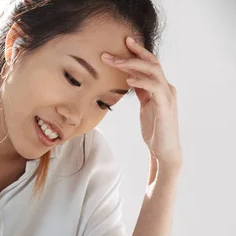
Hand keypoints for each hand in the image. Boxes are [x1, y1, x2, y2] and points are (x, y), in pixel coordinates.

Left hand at [102, 37, 181, 169]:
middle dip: (132, 54)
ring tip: (116, 62)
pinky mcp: (165, 106)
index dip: (136, 52)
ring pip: (153, 71)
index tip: (123, 42)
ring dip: (133, 65)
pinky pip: (154, 88)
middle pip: (151, 62)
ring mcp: (167, 95)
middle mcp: (166, 87)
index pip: (148, 64)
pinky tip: (128, 80)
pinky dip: (142, 81)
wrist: (164, 150)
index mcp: (160, 86)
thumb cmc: (155, 129)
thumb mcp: (145, 107)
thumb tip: (130, 80)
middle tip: (111, 51)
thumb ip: (141, 92)